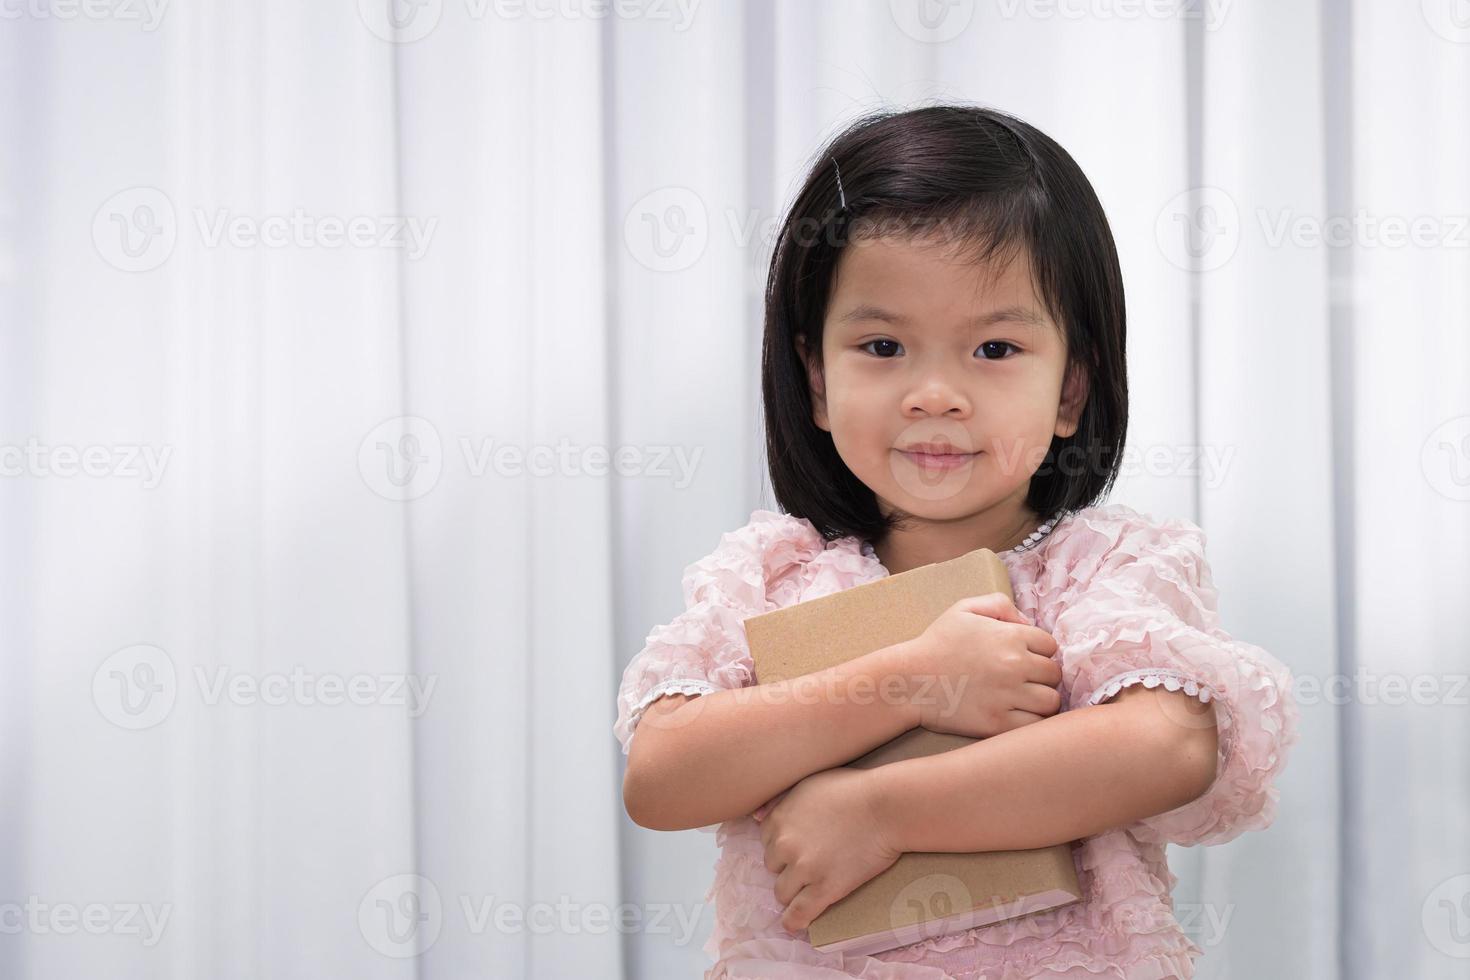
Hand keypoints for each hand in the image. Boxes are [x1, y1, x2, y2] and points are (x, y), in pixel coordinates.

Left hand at [757, 767, 901, 934]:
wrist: (885, 807)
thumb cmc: (852, 790)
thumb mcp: (808, 784)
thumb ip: (781, 802)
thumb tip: (755, 818)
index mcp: (780, 818)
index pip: (766, 841)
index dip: (782, 845)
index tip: (797, 847)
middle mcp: (785, 844)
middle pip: (773, 866)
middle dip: (788, 866)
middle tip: (812, 862)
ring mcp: (804, 869)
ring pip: (782, 892)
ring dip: (793, 891)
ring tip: (808, 889)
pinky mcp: (824, 889)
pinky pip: (798, 914)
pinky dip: (794, 921)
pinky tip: (794, 924)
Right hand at [904, 593, 1063, 738]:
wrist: (909, 681)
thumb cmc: (936, 644)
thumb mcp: (964, 609)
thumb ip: (1000, 605)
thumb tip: (1027, 623)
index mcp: (1010, 636)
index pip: (1050, 646)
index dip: (1038, 651)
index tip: (1023, 658)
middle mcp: (1014, 665)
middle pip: (1054, 674)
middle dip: (1042, 676)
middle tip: (1023, 679)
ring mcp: (1007, 696)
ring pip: (1051, 702)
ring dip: (1041, 700)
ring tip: (1023, 699)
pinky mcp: (998, 724)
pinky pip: (1035, 726)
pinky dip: (1031, 722)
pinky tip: (1016, 715)